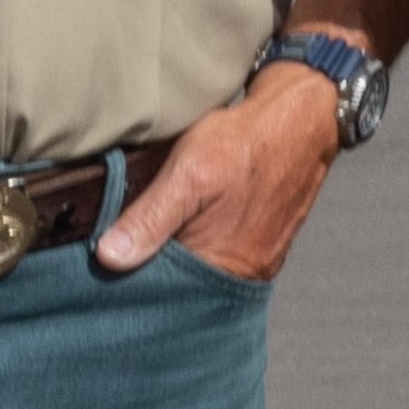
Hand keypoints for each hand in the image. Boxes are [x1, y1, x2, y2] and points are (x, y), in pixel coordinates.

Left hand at [92, 63, 348, 279]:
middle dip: (155, 265)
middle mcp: (244, 272)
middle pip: (184, 286)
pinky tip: (193, 217)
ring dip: (178, 252)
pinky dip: (203, 240)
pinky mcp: (267, 241)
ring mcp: (259, 259)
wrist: (304, 116)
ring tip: (162, 224)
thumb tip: (109, 257)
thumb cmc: (248, 140)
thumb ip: (149, 217)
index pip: (162, 292)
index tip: (105, 258)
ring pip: (203, 268)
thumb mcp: (188, 171)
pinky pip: (224, 253)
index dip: (132, 275)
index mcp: (222, 265)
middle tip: (129, 237)